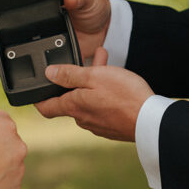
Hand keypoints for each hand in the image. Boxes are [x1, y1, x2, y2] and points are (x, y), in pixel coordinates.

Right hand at [0, 0, 110, 61]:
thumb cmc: (93, 10)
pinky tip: (1, 59)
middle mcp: (30, 21)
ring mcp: (33, 38)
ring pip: (4, 40)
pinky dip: (8, 59)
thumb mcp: (86, 0)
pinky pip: (20, 58)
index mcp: (37, 3)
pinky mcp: (40, 55)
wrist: (106, 33)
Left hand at [35, 48, 152, 141]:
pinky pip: (102, 107)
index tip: (37, 90)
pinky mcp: (112, 127)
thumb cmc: (124, 96)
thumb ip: (69, 74)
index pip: (46, 107)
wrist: (151, 121)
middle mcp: (82, 119)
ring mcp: (98, 125)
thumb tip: (48, 74)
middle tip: (86, 61)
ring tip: (105, 62)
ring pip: (88, 100)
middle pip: (71, 99)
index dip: (38, 98)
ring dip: (93, 82)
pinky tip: (116, 81)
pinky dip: (104, 93)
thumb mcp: (94, 76)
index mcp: (73, 106)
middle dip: (76, 79)